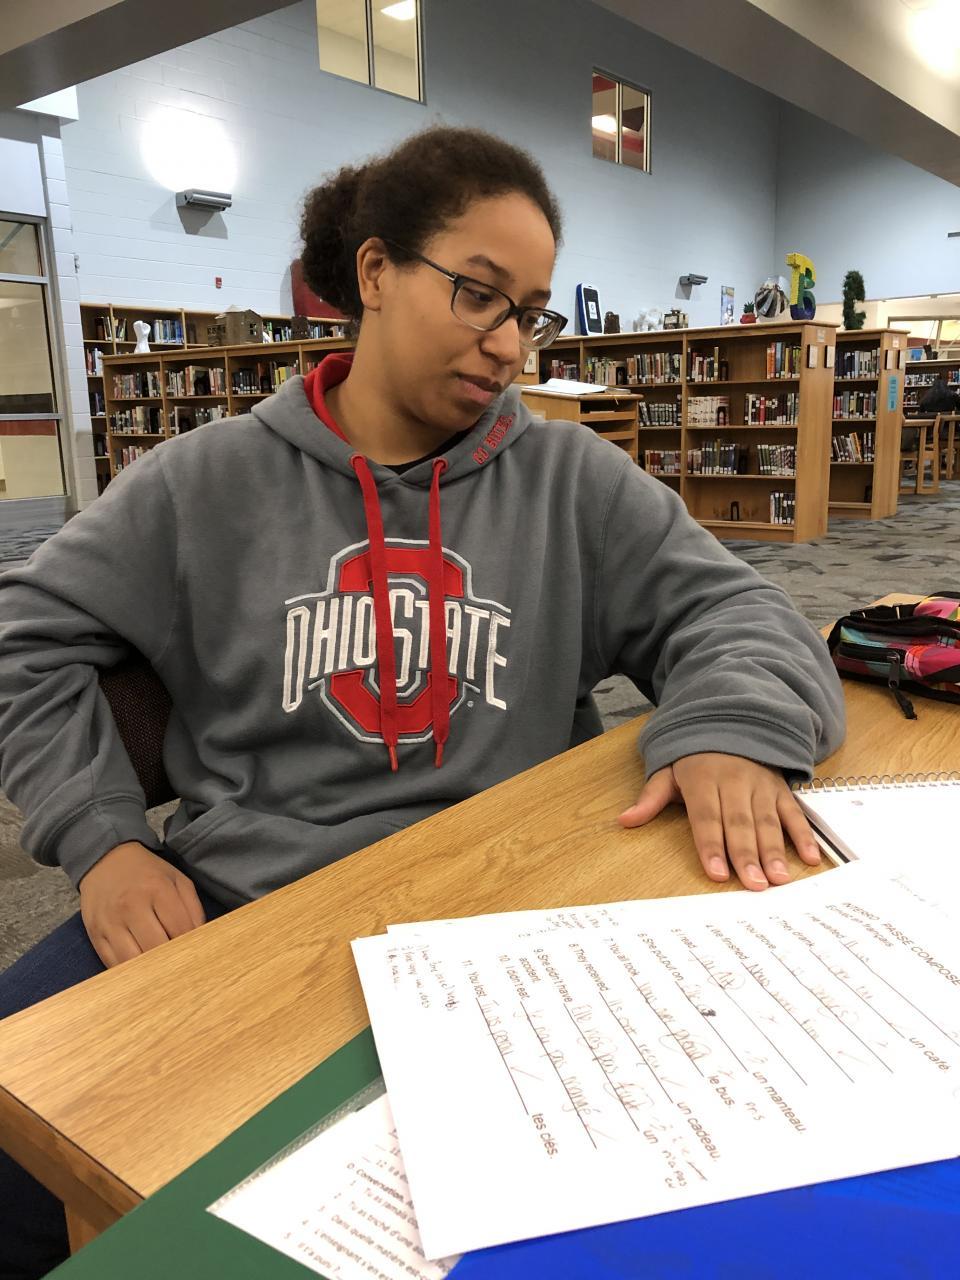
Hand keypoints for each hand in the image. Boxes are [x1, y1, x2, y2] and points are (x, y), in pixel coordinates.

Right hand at [79, 841, 205, 966]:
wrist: (106, 861)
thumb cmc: (148, 874)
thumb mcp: (177, 880)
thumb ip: (193, 909)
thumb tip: (200, 940)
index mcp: (157, 890)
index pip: (180, 929)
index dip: (191, 946)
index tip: (196, 955)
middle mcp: (131, 906)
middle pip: (156, 948)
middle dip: (171, 961)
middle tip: (180, 968)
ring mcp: (110, 922)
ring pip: (133, 961)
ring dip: (150, 971)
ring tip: (161, 973)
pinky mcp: (95, 935)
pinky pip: (113, 964)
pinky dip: (129, 972)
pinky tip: (141, 972)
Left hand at [618, 752, 821, 890]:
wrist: (729, 721)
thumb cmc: (694, 756)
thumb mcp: (669, 771)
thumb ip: (651, 798)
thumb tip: (625, 820)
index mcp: (703, 779)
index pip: (706, 817)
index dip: (711, 846)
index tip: (717, 874)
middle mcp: (734, 782)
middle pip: (740, 823)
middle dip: (747, 855)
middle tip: (754, 885)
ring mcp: (760, 785)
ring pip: (768, 820)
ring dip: (775, 851)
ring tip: (779, 879)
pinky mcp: (780, 788)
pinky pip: (794, 812)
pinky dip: (804, 835)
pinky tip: (811, 858)